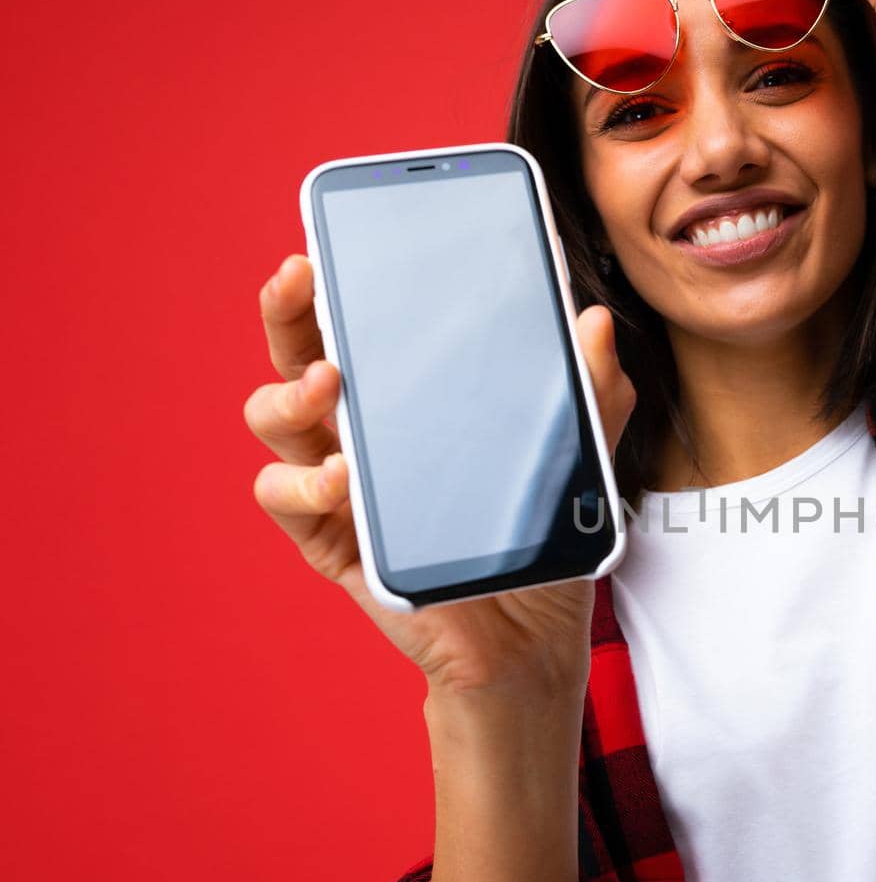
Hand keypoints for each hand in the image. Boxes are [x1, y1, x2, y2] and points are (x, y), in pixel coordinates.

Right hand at [244, 254, 635, 698]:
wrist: (531, 640)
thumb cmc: (537, 540)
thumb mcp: (578, 457)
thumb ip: (588, 392)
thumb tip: (595, 322)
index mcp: (411, 402)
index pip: (360, 329)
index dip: (337, 285)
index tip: (335, 240)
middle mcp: (363, 435)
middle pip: (299, 358)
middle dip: (288, 311)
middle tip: (301, 274)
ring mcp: (341, 489)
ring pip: (274, 422)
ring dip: (290, 395)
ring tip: (332, 384)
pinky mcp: (336, 544)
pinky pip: (287, 503)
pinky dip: (304, 484)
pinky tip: (342, 476)